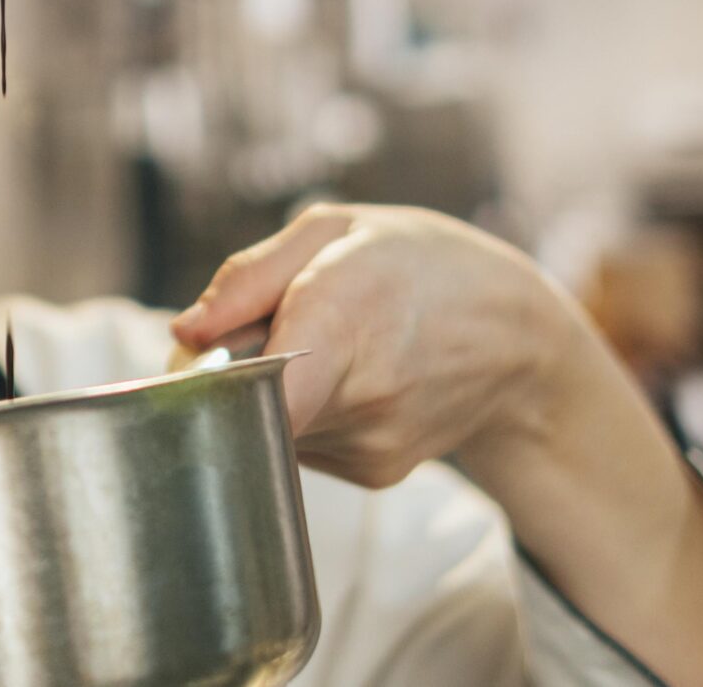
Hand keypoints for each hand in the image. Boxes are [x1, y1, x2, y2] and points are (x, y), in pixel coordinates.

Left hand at [171, 203, 573, 489]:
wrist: (519, 336)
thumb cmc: (419, 262)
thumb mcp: (335, 228)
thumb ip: (248, 277)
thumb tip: (183, 333)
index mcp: (343, 315)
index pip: (251, 388)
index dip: (203, 377)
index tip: (195, 355)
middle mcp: (360, 392)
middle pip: (244, 401)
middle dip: (231, 368)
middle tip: (261, 326)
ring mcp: (370, 443)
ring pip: (270, 425)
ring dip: (270, 389)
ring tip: (321, 343)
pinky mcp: (374, 473)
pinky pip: (301, 443)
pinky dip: (302, 411)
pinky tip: (346, 376)